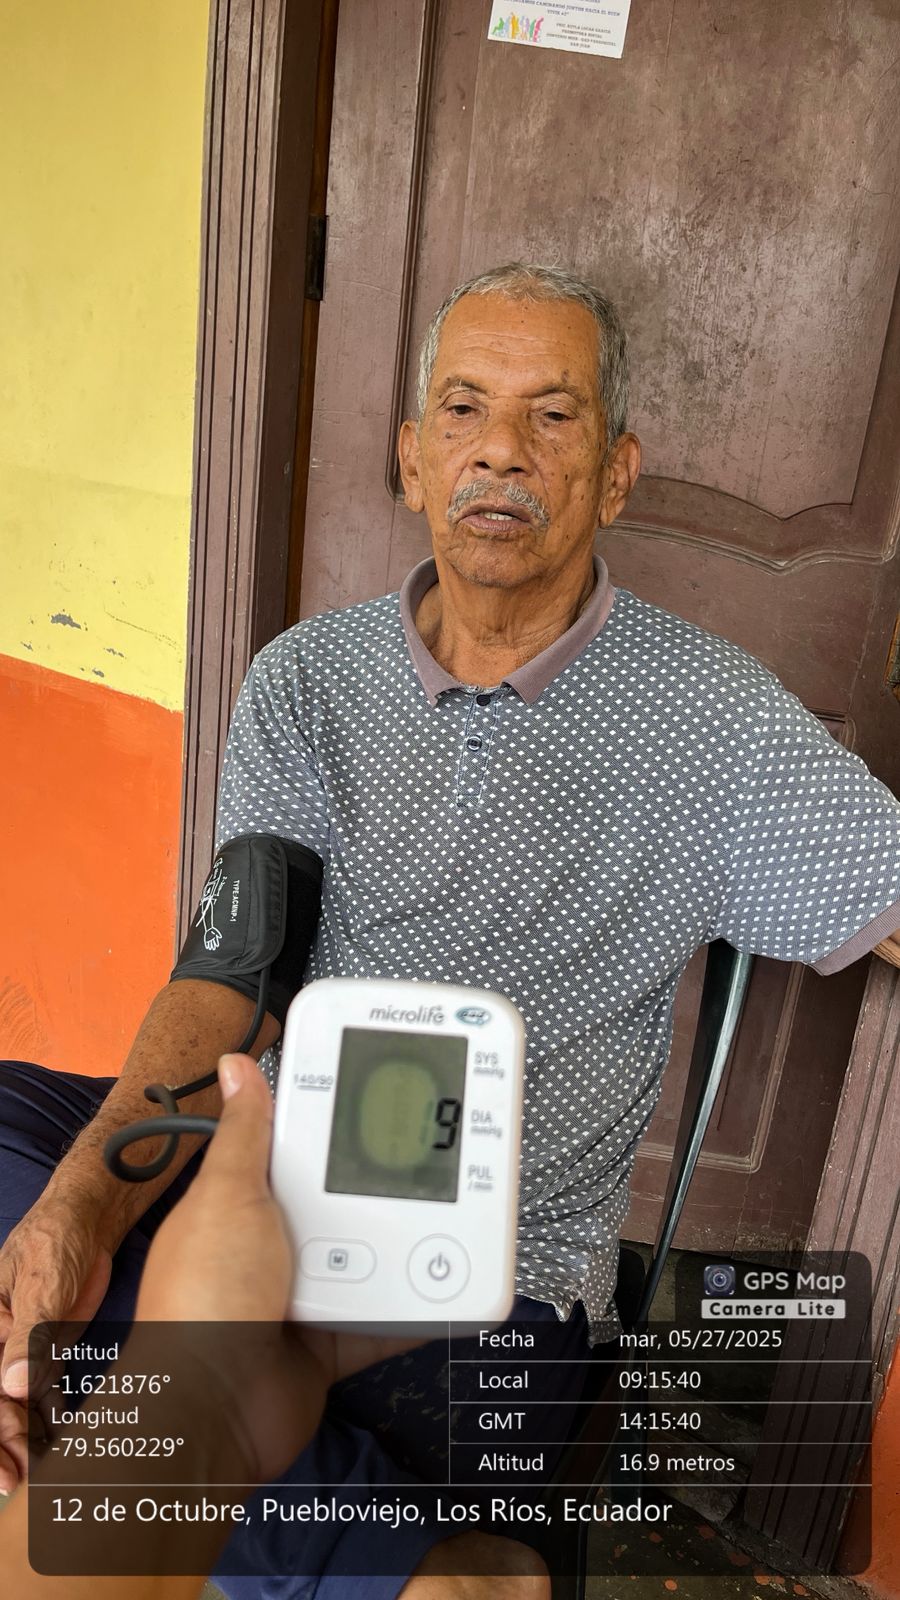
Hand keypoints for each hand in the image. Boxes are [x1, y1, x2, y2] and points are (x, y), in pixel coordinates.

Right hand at [0, 1193, 111, 1490]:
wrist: (87, 1221)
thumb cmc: (56, 1240)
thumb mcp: (42, 1283)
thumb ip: (28, 1336)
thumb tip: (13, 1389)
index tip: (2, 1470)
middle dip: (4, 1445)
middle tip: (18, 1481)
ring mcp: (19, 1349)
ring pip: (15, 1404)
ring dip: (24, 1440)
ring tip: (37, 1475)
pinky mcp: (46, 1349)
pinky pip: (41, 1392)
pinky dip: (46, 1418)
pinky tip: (55, 1443)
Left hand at [134, 1054, 415, 1483]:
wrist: (213, 1409)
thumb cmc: (206, 1298)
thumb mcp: (227, 1196)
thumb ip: (243, 1135)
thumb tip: (234, 1064)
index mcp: (241, 1201)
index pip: (293, 1150)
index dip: (332, 1125)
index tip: (380, 1098)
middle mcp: (271, 1244)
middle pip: (338, 1201)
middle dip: (377, 1185)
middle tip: (436, 1151)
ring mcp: (301, 1294)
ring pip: (366, 1256)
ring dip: (400, 1245)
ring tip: (455, 1208)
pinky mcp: (329, 1340)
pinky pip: (382, 1316)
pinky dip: (416, 1307)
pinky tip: (453, 1285)